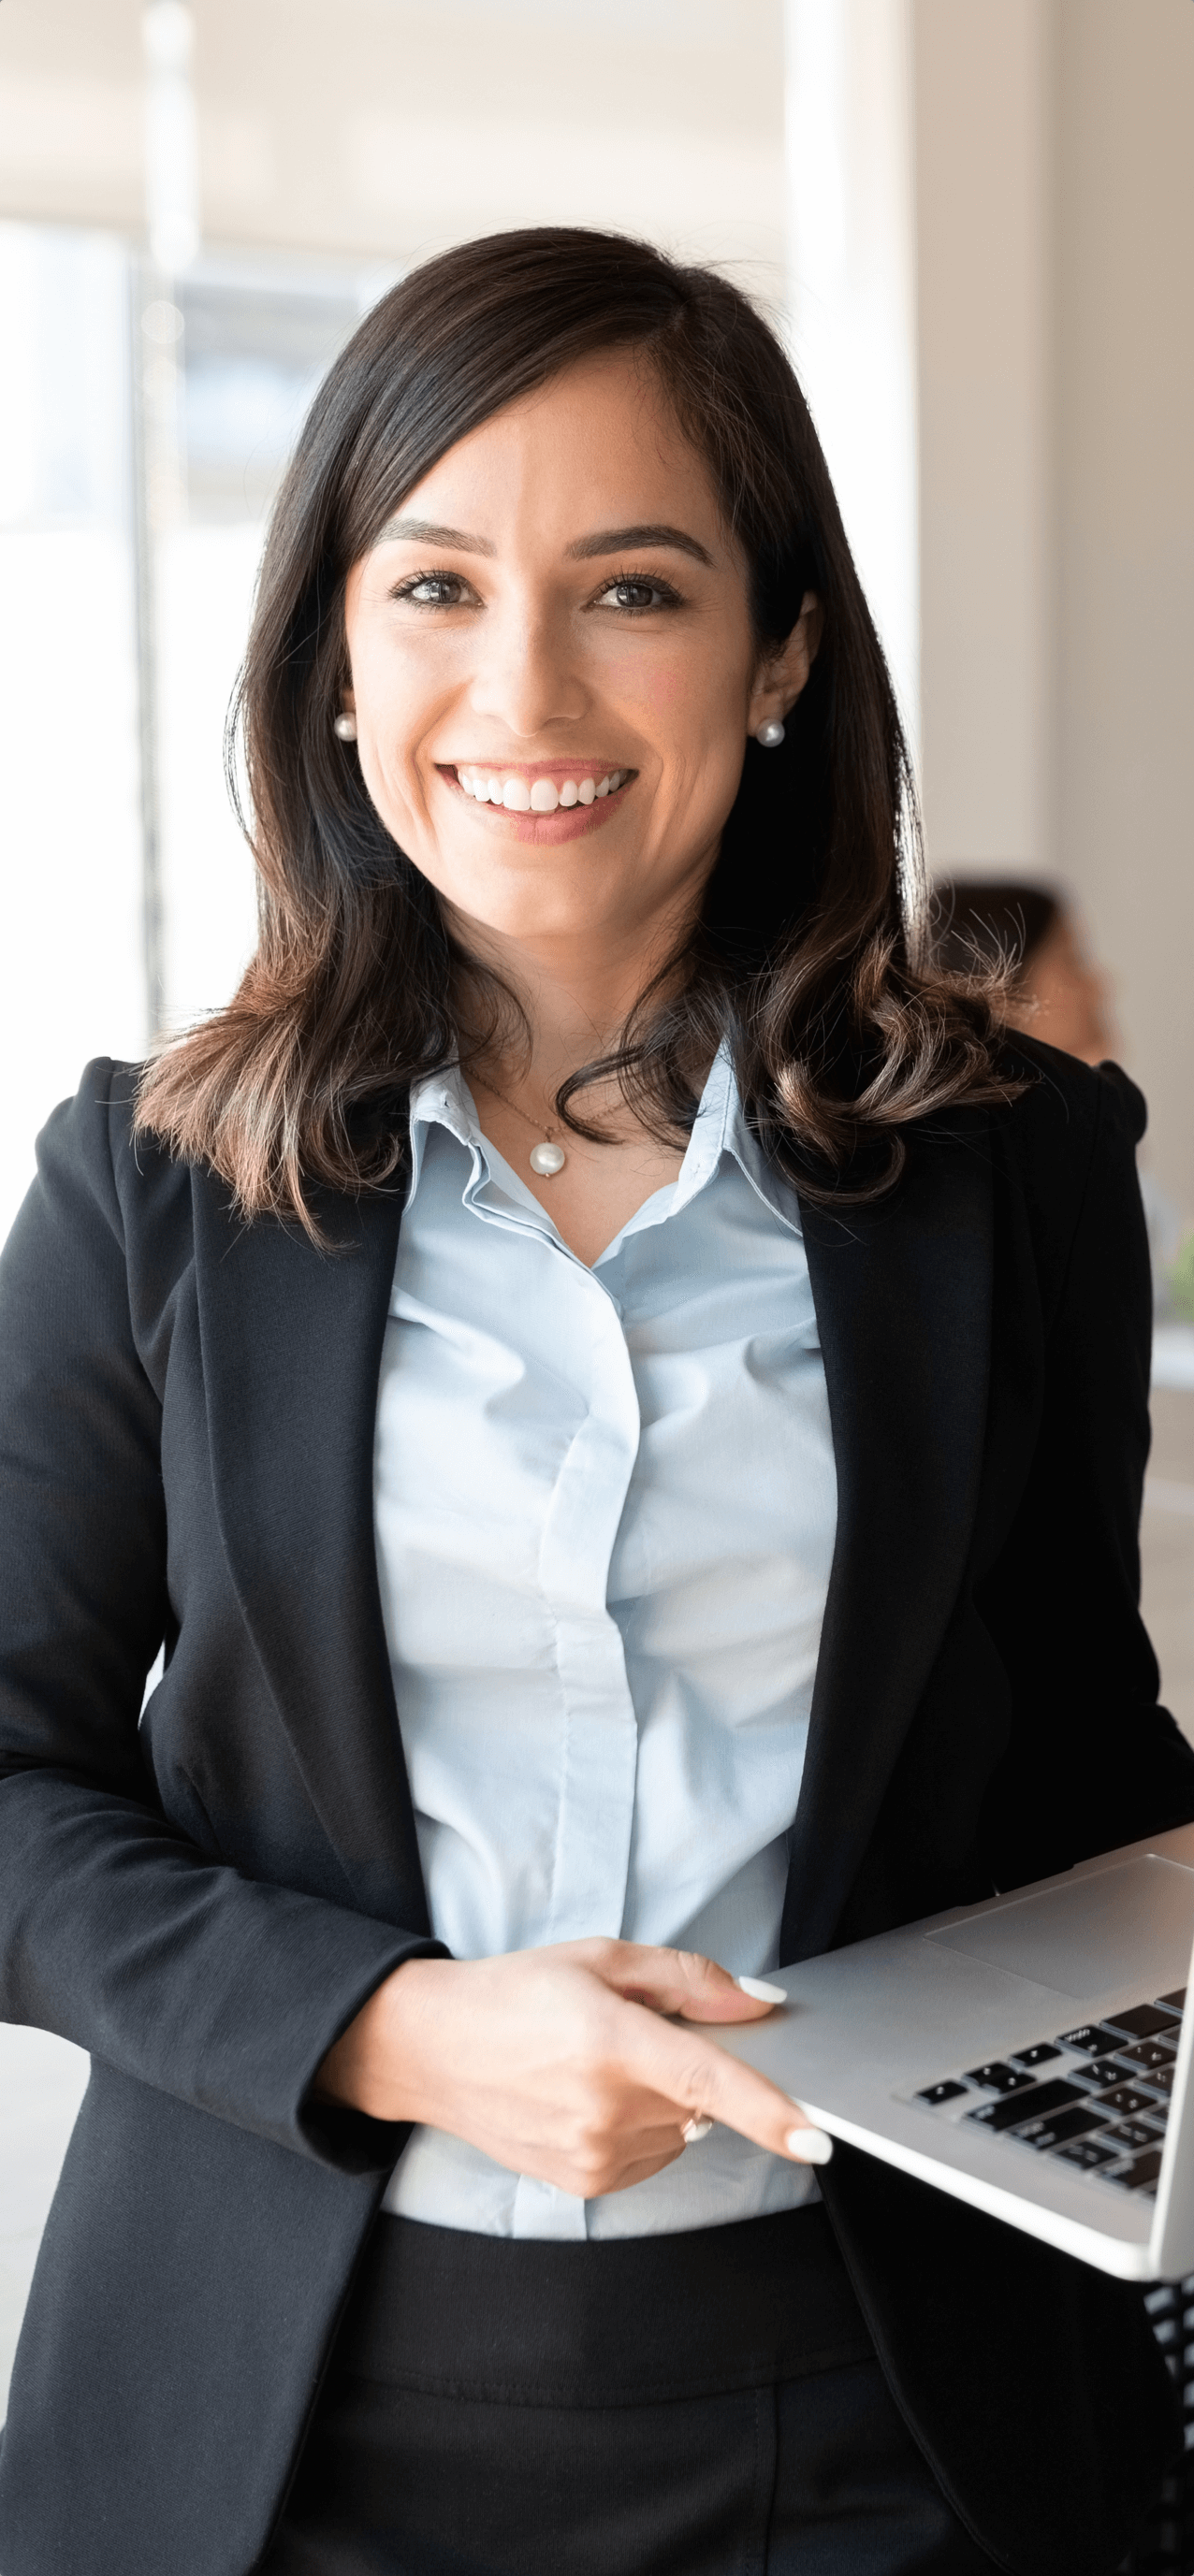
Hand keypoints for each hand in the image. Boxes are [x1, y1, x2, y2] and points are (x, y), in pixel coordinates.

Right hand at [314, 1939, 830, 2197]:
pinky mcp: (584, 2184)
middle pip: (700, 2099)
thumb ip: (688, 1978)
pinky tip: (590, 2097)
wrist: (433, 2049)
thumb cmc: (515, 1994)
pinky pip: (652, 2155)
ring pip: (680, 2131)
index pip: (710, 2083)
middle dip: (689, 2066)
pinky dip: (642, 2127)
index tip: (817, 2139)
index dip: (770, 2113)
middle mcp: (605, 2108)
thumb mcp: (601, 1958)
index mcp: (612, 2041)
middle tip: (632, 2033)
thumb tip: (757, 2004)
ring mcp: (593, 2154)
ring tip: (596, 2065)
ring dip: (664, 2100)